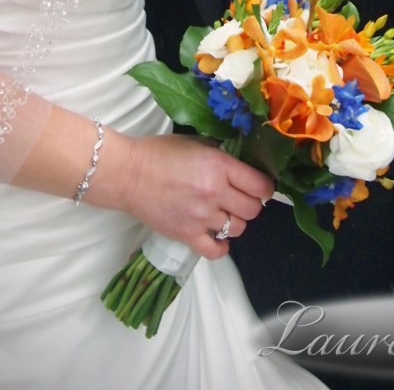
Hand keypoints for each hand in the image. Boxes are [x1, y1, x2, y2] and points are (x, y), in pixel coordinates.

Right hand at [112, 133, 273, 259]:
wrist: (128, 173)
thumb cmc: (159, 153)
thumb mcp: (197, 143)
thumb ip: (221, 157)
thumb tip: (242, 168)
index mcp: (219, 166)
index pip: (260, 185)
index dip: (265, 187)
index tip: (260, 187)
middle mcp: (214, 192)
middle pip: (253, 210)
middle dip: (251, 204)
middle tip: (241, 199)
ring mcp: (201, 217)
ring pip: (238, 229)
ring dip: (235, 221)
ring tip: (223, 213)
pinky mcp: (187, 235)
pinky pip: (216, 251)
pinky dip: (222, 247)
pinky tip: (217, 236)